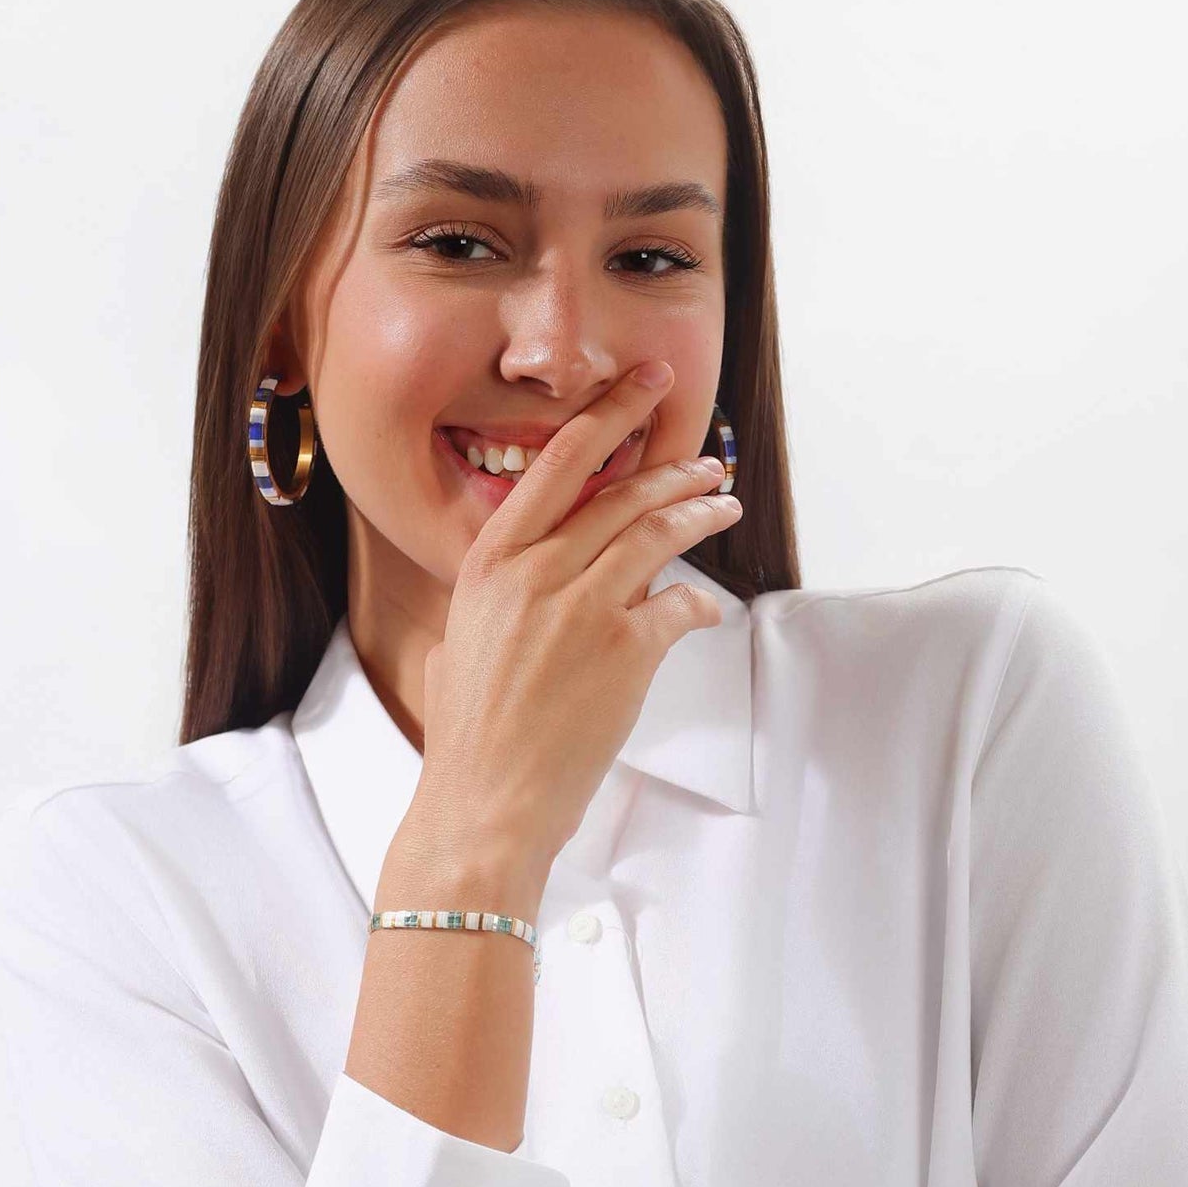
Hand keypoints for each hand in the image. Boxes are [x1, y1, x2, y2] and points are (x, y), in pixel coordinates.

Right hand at [407, 358, 741, 878]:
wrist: (485, 801)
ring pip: (658, 534)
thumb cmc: (470, 733)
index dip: (610, 416)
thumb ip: (503, 593)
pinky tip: (707, 609)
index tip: (643, 385)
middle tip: (706, 459)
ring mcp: (583, 608)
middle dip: (674, 467)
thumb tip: (535, 574)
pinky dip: (700, 605)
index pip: (558, 464)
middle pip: (622, 494)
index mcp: (491, 560)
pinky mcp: (626, 652)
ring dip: (699, 513)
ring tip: (723, 502)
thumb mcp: (465, 637)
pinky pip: (680, 606)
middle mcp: (536, 572)